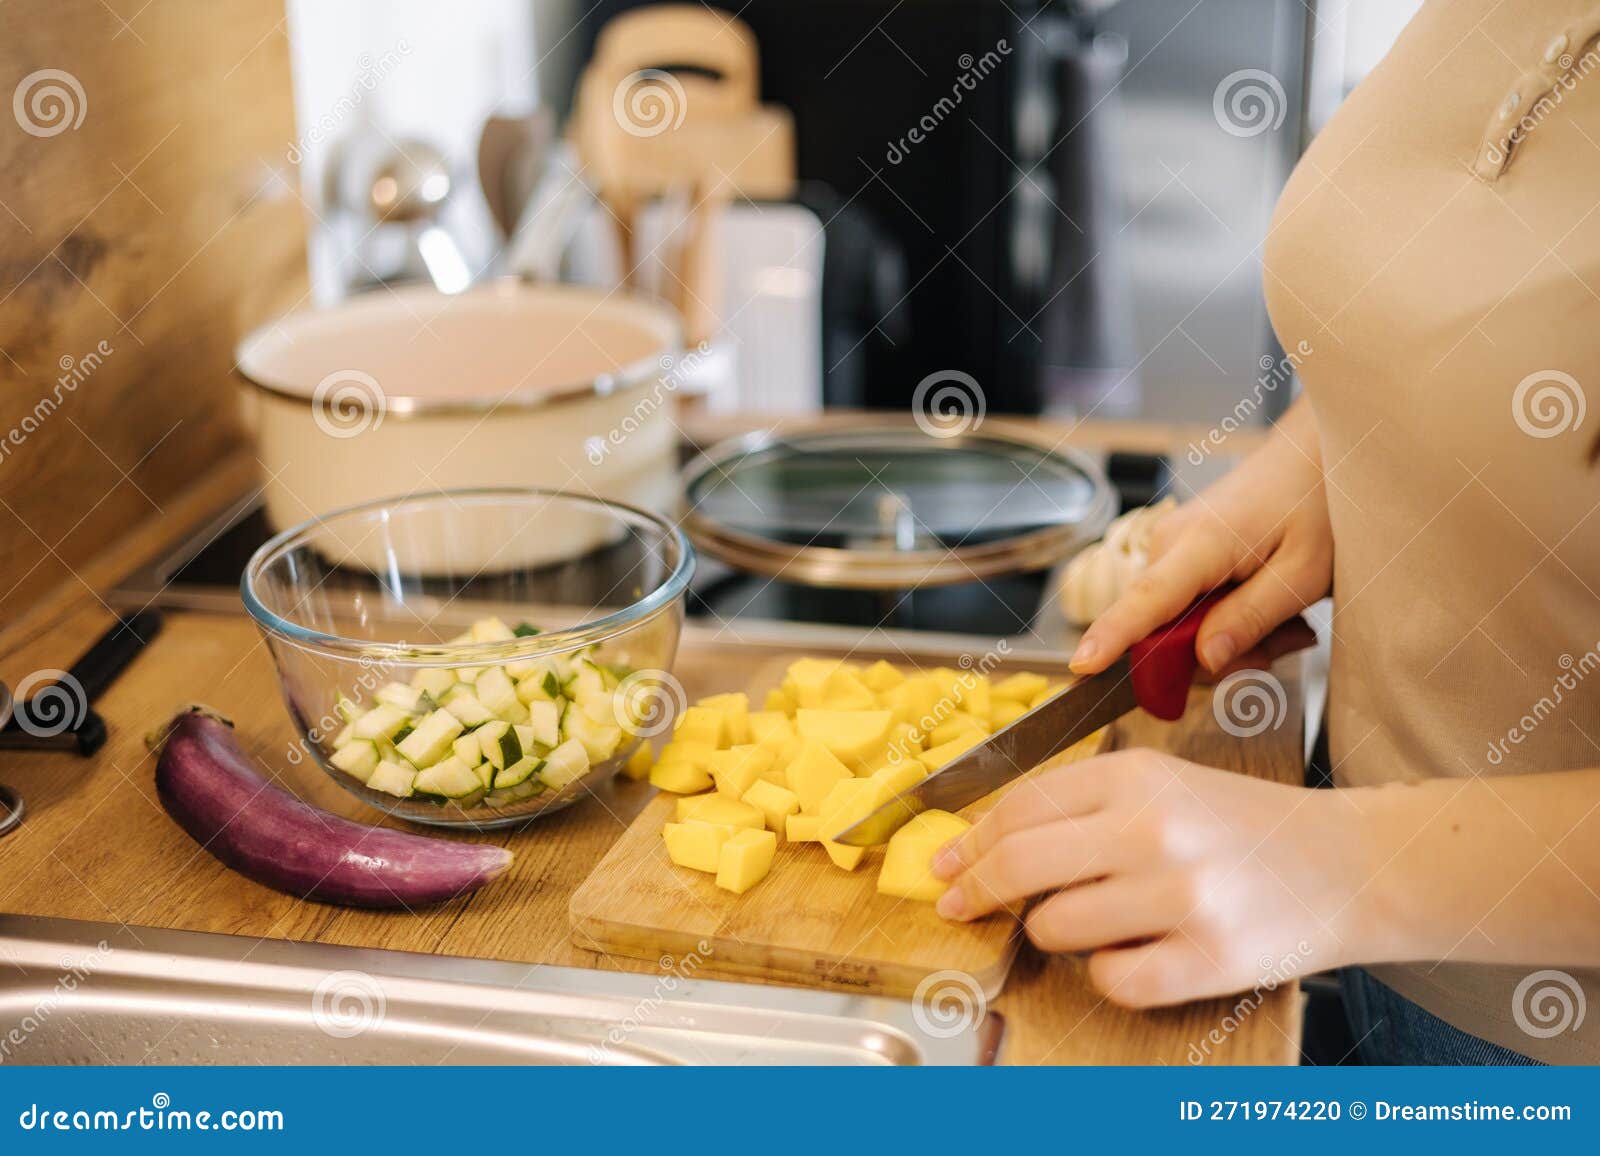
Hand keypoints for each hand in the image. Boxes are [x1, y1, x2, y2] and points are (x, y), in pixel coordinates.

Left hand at [930, 749, 1365, 1006]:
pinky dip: (1108, 973)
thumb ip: (1082, 803)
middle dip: (974, 890)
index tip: (944, 865)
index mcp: (1139, 777)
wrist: (1350, 864)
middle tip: (957, 906)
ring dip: (1054, 931)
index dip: (969, 842)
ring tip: (1095, 920)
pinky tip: (1134, 952)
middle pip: (1020, 864)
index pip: (1020, 807)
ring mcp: (1182, 896)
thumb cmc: (1245, 825)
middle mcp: (1155, 830)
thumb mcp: (1164, 784)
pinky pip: (1111, 980)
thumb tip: (985, 842)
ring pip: (1057, 926)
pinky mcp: (1208, 958)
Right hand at [1070, 399, 1330, 676]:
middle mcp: (1168, 544)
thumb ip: (1252, 618)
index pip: (1146, 600)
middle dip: (1217, 657)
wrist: (1309, 456)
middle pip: (1163, 633)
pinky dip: (1224, 619)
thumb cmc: (1315, 506)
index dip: (1112, 637)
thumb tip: (1205, 661)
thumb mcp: (1304, 573)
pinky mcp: (1174, 555)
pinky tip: (1263, 604)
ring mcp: (1167, 548)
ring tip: (1283, 617)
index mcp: (1200, 544)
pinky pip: (1185, 611)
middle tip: (1283, 640)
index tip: (1082, 664)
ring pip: (1178, 628)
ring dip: (1228, 638)